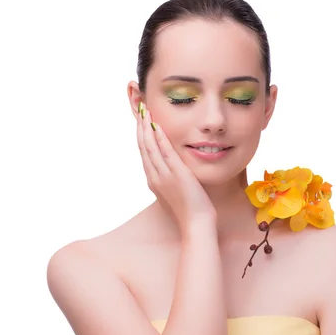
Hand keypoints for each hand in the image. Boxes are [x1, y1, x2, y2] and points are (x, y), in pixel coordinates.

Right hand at [136, 102, 216, 232]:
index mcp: (153, 179)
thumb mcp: (175, 191)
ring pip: (150, 147)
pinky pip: (166, 153)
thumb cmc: (189, 210)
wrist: (195, 225)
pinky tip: (157, 126)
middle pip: (143, 147)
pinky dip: (160, 139)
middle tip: (140, 109)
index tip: (141, 120)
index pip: (144, 152)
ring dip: (147, 128)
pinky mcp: (177, 175)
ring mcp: (164, 176)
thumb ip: (170, 178)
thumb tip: (170, 168)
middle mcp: (154, 176)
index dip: (141, 135)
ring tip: (145, 111)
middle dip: (140, 127)